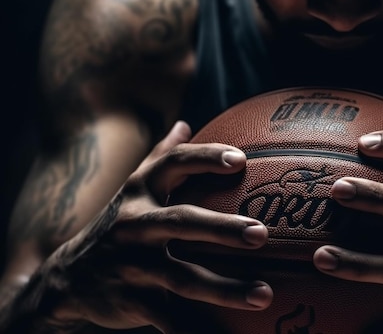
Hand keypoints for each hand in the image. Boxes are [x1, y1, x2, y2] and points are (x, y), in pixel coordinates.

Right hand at [39, 121, 272, 332]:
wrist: (66, 278)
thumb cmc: (118, 225)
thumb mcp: (133, 187)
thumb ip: (160, 155)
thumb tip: (184, 122)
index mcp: (139, 191)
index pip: (173, 165)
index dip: (205, 159)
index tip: (241, 160)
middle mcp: (134, 224)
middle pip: (180, 222)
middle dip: (221, 228)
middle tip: (261, 234)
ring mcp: (130, 265)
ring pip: (181, 276)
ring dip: (224, 289)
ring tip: (264, 295)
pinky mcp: (131, 301)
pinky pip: (169, 319)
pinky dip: (197, 330)